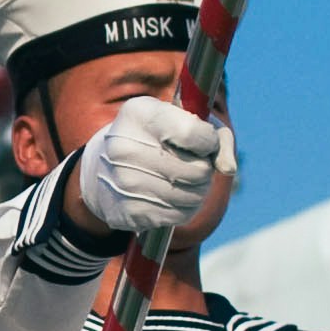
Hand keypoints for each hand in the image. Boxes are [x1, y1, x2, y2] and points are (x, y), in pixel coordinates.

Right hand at [74, 96, 227, 239]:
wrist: (100, 169)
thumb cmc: (153, 137)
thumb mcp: (181, 118)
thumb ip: (216, 134)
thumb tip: (228, 168)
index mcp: (139, 115)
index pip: (192, 133)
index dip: (207, 141)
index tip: (202, 141)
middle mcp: (125, 148)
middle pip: (198, 169)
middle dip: (205, 168)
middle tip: (193, 163)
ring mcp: (124, 182)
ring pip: (193, 196)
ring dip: (198, 190)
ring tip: (183, 179)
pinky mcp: (128, 212)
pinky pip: (179, 215)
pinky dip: (184, 207)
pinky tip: (171, 195)